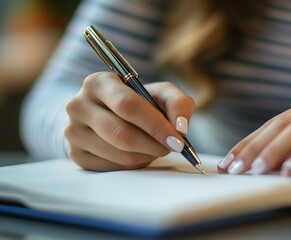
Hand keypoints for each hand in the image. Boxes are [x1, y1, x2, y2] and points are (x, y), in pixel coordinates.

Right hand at [65, 72, 194, 170]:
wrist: (110, 114)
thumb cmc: (140, 102)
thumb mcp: (161, 93)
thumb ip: (178, 104)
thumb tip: (181, 128)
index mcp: (97, 82)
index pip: (127, 106)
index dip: (156, 125)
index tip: (178, 140)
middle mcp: (78, 105)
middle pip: (122, 134)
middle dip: (154, 144)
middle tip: (173, 147)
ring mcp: (73, 132)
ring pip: (119, 154)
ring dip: (147, 155)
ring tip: (156, 147)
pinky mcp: (76, 154)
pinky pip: (112, 168)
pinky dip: (133, 164)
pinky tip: (139, 153)